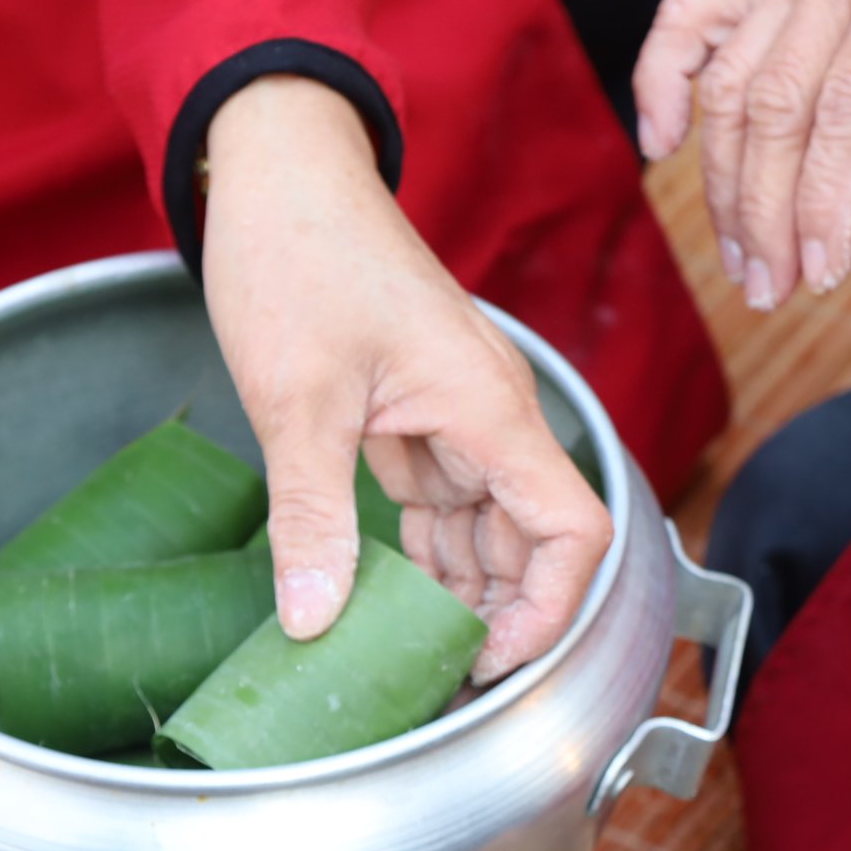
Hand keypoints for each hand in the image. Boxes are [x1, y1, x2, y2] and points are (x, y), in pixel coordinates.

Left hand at [201, 78, 610, 681]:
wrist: (277, 170)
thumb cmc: (297, 255)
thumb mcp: (297, 398)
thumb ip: (311, 514)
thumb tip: (313, 619)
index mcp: (489, 407)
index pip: (573, 531)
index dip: (546, 609)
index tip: (485, 662)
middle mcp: (489, 414)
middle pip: (534, 541)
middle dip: (500, 614)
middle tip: (437, 679)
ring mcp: (455, 413)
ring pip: (487, 527)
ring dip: (459, 589)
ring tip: (406, 653)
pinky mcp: (415, 411)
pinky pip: (441, 501)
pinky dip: (421, 552)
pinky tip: (380, 593)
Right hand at [635, 0, 850, 309]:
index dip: (826, 202)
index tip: (820, 275)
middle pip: (777, 104)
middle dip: (767, 211)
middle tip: (768, 290)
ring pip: (731, 82)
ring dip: (724, 182)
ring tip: (741, 258)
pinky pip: (688, 18)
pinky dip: (660, 81)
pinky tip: (661, 145)